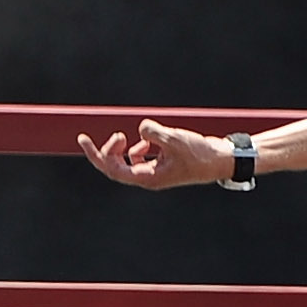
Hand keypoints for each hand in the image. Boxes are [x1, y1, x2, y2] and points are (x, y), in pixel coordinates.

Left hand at [77, 119, 231, 190]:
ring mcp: (155, 172)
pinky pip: (140, 157)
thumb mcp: (175, 139)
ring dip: (121, 149)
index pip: (113, 169)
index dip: (96, 155)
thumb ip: (153, 133)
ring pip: (126, 162)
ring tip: (123, 136)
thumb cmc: (202, 154)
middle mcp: (148, 177)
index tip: (84, 139)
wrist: (222, 159)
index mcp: (148, 178)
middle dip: (105, 151)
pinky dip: (137, 146)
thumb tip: (141, 129)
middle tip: (100, 136)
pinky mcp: (163, 164)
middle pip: (115, 168)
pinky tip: (145, 140)